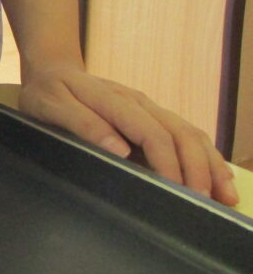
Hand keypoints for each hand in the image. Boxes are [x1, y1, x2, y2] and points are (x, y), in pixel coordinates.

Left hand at [18, 63, 238, 205]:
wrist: (51, 70)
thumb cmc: (47, 92)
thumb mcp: (51, 106)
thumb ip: (82, 123)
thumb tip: (119, 149)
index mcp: (114, 100)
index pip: (151, 132)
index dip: (169, 163)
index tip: (178, 190)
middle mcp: (138, 102)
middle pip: (180, 133)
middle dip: (198, 168)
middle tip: (206, 203)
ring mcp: (147, 108)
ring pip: (189, 133)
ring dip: (210, 163)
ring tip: (226, 196)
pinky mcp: (150, 115)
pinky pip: (184, 133)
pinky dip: (204, 155)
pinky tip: (216, 177)